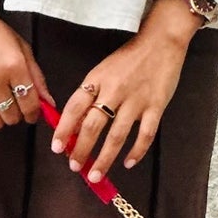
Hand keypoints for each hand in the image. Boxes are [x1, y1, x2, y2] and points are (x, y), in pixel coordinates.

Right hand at [0, 7, 49, 132]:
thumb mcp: (21, 48)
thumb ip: (36, 76)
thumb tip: (48, 103)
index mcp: (14, 65)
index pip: (29, 102)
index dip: (33, 113)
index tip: (32, 114)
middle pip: (12, 115)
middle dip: (17, 114)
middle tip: (14, 106)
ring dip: (0, 120)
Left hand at [51, 0, 202, 182]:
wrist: (160, 42)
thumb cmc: (128, 58)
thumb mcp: (102, 71)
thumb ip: (90, 95)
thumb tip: (75, 125)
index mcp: (97, 80)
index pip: (75, 107)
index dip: (64, 129)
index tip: (57, 148)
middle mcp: (114, 91)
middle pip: (93, 125)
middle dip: (82, 149)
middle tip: (75, 166)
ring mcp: (136, 100)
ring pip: (117, 135)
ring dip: (104, 158)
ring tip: (95, 175)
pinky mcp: (156, 106)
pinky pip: (145, 134)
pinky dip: (136, 151)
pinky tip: (127, 163)